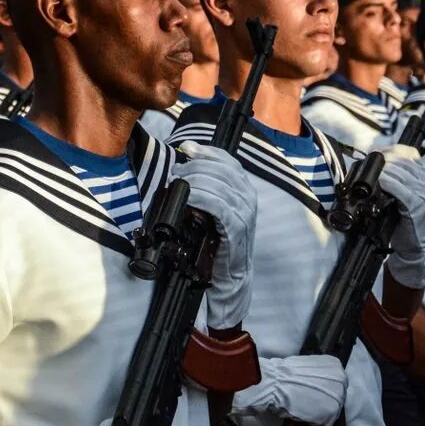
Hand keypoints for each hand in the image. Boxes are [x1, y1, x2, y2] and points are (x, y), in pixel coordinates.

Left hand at [174, 141, 256, 329]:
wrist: (230, 277)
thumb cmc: (217, 242)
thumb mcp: (213, 210)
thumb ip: (205, 189)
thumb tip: (184, 166)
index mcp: (244, 189)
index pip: (227, 160)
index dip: (206, 151)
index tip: (186, 148)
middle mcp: (248, 197)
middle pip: (221, 169)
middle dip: (195, 166)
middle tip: (176, 172)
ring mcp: (245, 212)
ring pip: (219, 185)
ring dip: (195, 180)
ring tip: (178, 183)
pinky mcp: (237, 228)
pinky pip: (218, 205)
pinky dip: (201, 197)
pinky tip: (189, 197)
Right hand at [231, 354, 347, 425]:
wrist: (277, 383)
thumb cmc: (284, 374)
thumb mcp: (306, 366)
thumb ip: (317, 374)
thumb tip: (316, 385)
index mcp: (334, 365)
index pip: (335, 383)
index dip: (326, 392)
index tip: (319, 398)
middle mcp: (340, 378)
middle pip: (336, 397)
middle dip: (325, 404)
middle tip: (313, 410)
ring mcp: (338, 395)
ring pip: (332, 412)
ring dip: (321, 416)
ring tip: (310, 420)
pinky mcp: (332, 412)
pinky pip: (326, 425)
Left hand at [372, 144, 424, 288]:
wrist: (415, 247)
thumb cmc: (403, 220)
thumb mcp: (401, 195)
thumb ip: (393, 179)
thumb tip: (370, 164)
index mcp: (424, 176)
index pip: (407, 152)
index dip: (388, 151)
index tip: (373, 155)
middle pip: (401, 161)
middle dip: (381, 161)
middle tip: (365, 165)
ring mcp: (424, 194)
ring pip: (400, 173)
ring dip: (382, 171)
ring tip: (369, 174)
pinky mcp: (417, 206)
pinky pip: (401, 190)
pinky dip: (388, 184)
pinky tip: (380, 182)